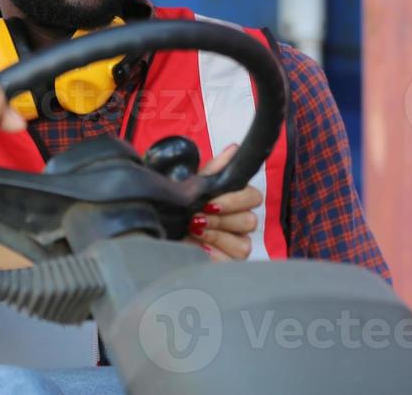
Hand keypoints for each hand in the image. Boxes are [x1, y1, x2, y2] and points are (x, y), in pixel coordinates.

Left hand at [188, 143, 263, 261]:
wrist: (157, 230)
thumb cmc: (178, 207)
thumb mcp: (191, 185)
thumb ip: (215, 169)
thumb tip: (234, 148)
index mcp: (236, 200)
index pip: (254, 197)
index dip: (234, 200)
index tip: (211, 201)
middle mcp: (240, 223)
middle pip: (249, 220)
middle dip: (220, 219)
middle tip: (198, 217)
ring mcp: (237, 245)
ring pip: (243, 244)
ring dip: (215, 236)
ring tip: (194, 230)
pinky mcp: (229, 264)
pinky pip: (232, 262)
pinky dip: (214, 254)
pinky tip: (199, 248)